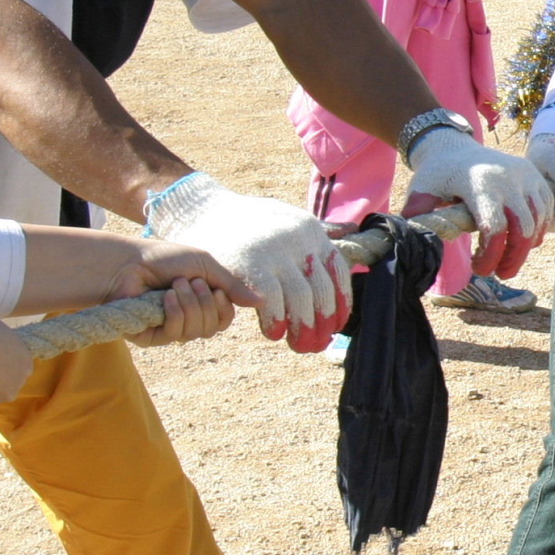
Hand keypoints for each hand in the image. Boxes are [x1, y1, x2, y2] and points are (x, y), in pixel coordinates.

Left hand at [109, 243, 249, 345]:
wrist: (129, 262)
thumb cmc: (164, 259)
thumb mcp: (205, 265)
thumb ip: (232, 285)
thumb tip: (263, 302)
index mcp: (201, 304)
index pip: (223, 321)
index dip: (224, 309)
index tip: (216, 290)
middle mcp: (187, 320)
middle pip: (211, 328)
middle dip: (204, 302)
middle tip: (188, 281)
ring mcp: (168, 330)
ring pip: (195, 332)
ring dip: (188, 305)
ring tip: (174, 285)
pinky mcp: (150, 337)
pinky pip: (174, 334)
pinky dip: (174, 313)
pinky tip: (165, 299)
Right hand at [144, 174, 349, 351]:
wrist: (199, 210)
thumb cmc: (245, 220)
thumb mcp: (286, 217)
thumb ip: (318, 230)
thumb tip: (354, 231)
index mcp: (311, 230)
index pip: (339, 273)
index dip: (340, 303)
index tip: (335, 325)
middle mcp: (299, 239)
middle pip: (321, 291)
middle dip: (322, 323)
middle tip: (316, 344)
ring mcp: (275, 252)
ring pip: (301, 300)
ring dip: (302, 328)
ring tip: (299, 345)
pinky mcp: (250, 265)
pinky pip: (272, 302)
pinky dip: (276, 321)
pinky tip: (274, 333)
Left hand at [404, 127, 554, 280]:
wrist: (455, 146)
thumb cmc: (438, 174)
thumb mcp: (421, 190)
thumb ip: (418, 213)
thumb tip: (414, 239)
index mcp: (480, 184)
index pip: (494, 227)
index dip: (491, 255)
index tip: (479, 269)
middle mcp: (508, 178)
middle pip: (522, 228)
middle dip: (514, 258)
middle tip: (502, 274)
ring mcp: (526, 176)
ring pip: (537, 221)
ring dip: (526, 247)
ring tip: (509, 259)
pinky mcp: (536, 176)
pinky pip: (545, 210)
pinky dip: (538, 229)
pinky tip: (522, 241)